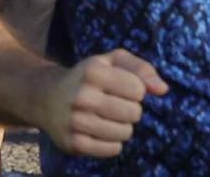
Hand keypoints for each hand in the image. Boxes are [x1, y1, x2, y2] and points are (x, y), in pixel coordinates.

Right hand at [39, 50, 168, 159]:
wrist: (47, 97)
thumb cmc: (88, 77)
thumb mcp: (113, 60)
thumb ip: (142, 68)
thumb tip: (163, 89)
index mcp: (94, 72)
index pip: (138, 90)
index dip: (136, 90)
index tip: (123, 88)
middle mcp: (82, 97)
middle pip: (133, 113)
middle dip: (131, 110)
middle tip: (116, 105)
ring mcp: (75, 122)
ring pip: (124, 133)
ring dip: (123, 127)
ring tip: (110, 118)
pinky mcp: (73, 143)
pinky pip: (112, 149)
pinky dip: (113, 143)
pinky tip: (103, 132)